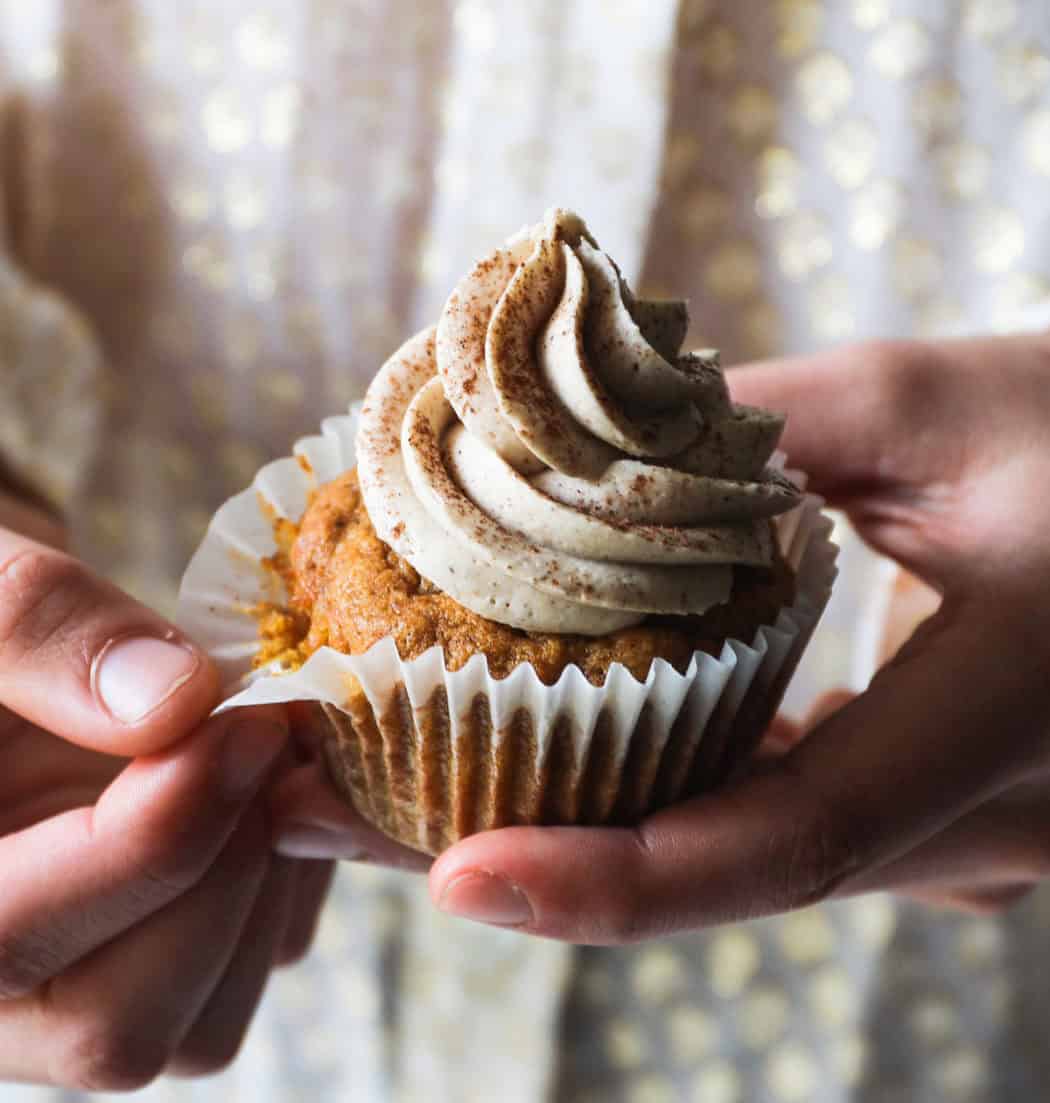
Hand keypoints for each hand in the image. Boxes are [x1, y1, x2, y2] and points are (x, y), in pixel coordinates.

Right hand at [0, 500, 330, 1087]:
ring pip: (207, 1021)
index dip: (153, 838)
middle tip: (267, 734)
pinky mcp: (167, 956)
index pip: (13, 939)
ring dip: (271, 876)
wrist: (16, 646)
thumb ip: (38, 630)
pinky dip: (296, 877)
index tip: (243, 727)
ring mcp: (81, 984)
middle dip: (222, 868)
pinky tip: (280, 780)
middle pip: (121, 1025)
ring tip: (276, 750)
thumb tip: (174, 704)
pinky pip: (258, 962)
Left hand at [425, 334, 1049, 941]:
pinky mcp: (941, 805)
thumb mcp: (932, 404)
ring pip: (748, 856)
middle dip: (546, 857)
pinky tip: (570, 751)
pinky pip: (783, 815)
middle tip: (368, 823)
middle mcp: (990, 822)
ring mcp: (968, 831)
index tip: (460, 880)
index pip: (792, 840)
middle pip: (732, 867)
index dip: (619, 879)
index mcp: (1005, 719)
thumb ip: (751, 424)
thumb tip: (573, 454)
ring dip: (593, 827)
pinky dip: (671, 794)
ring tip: (424, 790)